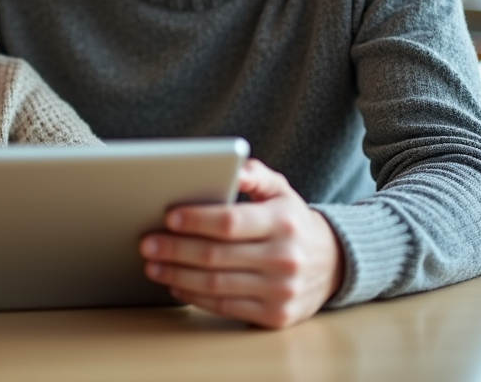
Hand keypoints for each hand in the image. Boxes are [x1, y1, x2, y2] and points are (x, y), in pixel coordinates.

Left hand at [139, 158, 342, 328]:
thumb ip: (255, 174)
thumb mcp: (281, 191)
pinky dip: (194, 297)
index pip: (230, 222)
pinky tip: (176, 285)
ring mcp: (280, 291)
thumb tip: (233, 164)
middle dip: (175, 250)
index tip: (168, 218)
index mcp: (283, 222)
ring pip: (215, 285)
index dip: (196, 221)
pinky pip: (225, 307)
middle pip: (216, 256)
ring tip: (153, 266)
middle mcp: (284, 258)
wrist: (333, 264)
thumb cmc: (292, 222)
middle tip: (147, 244)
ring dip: (177, 275)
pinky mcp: (275, 316)